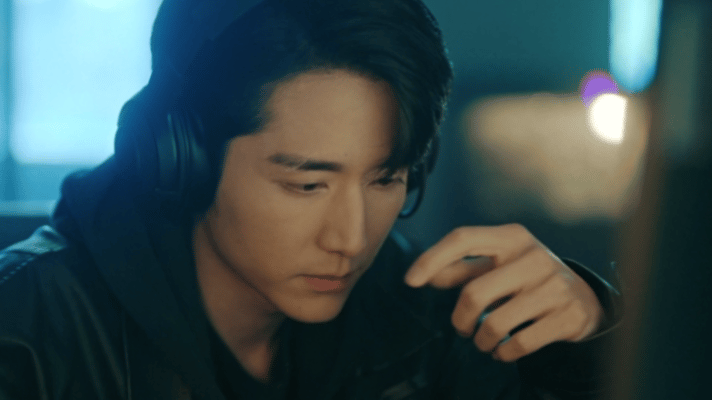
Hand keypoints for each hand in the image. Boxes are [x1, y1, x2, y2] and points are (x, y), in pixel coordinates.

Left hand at [404, 224, 603, 361]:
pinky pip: (519, 343)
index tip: (410, 281)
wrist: (585, 300)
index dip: (432, 259)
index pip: (463, 239)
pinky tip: (503, 350)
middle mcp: (534, 256)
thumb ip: (463, 267)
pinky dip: (503, 353)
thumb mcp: (499, 265)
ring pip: (495, 323)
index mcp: (512, 237)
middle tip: (462, 328)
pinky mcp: (568, 316)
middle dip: (460, 320)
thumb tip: (426, 275)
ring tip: (483, 342)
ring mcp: (555, 286)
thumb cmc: (528, 279)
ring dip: (481, 341)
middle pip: (473, 293)